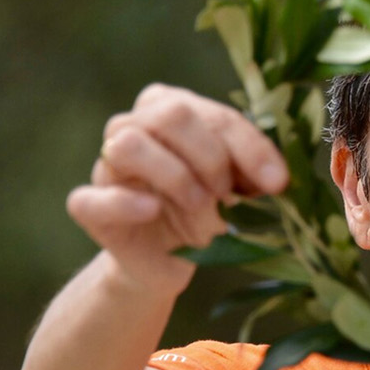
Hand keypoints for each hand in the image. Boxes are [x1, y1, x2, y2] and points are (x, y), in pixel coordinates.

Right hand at [66, 84, 288, 292]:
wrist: (168, 261)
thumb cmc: (204, 209)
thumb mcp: (237, 185)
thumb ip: (254, 169)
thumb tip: (279, 178)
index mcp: (171, 108)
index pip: (214, 114)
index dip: (249, 148)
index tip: (276, 183)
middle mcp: (132, 125)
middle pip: (171, 115)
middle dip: (211, 157)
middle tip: (227, 194)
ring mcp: (106, 165)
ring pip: (130, 144)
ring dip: (175, 178)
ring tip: (199, 207)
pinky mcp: (89, 206)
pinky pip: (90, 197)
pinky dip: (125, 203)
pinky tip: (153, 211)